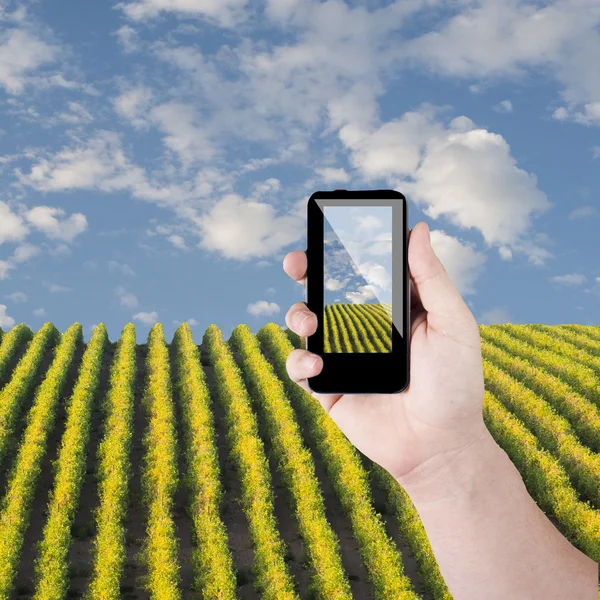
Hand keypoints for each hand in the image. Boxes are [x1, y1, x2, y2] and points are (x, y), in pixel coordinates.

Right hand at [284, 221, 487, 487]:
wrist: (439, 446)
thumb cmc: (456, 384)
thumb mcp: (453, 324)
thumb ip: (432, 277)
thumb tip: (419, 228)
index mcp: (393, 307)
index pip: (363, 269)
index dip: (343, 250)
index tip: (330, 230)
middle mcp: (364, 327)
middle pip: (326, 290)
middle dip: (306, 272)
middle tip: (298, 263)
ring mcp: (344, 356)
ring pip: (306, 323)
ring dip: (297, 314)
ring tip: (309, 321)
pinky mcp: (329, 387)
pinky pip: (300, 368)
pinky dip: (299, 363)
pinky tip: (316, 367)